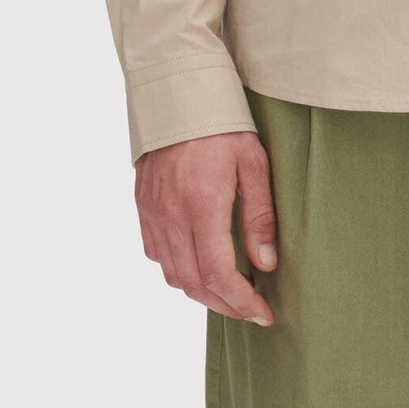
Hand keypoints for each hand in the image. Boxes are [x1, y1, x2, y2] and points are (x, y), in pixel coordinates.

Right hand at [135, 130, 280, 324]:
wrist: (177, 93)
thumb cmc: (223, 125)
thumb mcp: (254, 164)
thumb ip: (260, 217)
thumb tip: (266, 264)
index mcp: (202, 204)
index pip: (219, 275)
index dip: (242, 302)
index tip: (263, 314)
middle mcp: (171, 214)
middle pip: (194, 284)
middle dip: (225, 306)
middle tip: (251, 310)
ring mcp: (152, 212)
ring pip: (172, 274)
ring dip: (201, 293)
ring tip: (229, 293)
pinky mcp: (143, 206)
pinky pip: (156, 254)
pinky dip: (179, 271)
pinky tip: (200, 265)